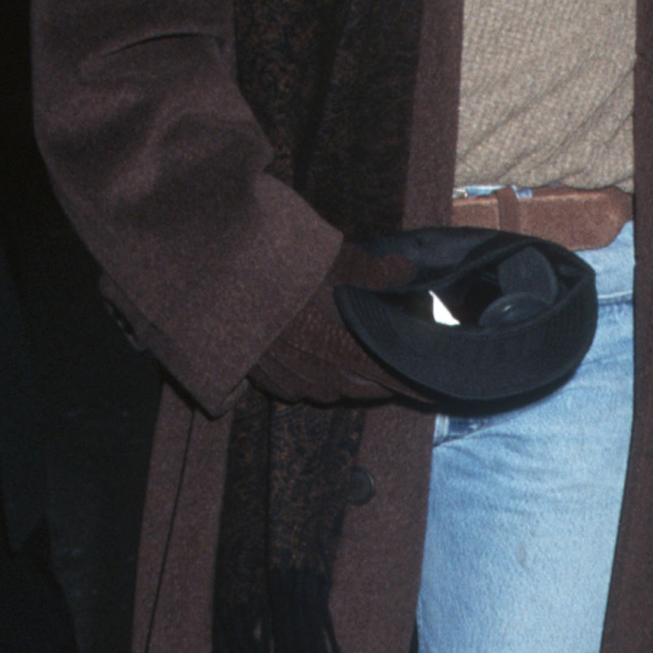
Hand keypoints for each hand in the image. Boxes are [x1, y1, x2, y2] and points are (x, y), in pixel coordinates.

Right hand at [251, 244, 430, 405]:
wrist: (215, 289)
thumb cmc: (280, 273)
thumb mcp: (335, 261)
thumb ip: (374, 271)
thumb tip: (406, 269)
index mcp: (344, 351)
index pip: (393, 378)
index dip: (416, 384)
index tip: (438, 389)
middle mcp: (320, 376)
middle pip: (365, 389)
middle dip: (386, 382)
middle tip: (403, 371)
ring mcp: (291, 381)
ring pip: (334, 391)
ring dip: (352, 381)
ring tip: (362, 365)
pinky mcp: (266, 380)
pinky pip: (302, 389)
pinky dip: (317, 379)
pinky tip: (316, 362)